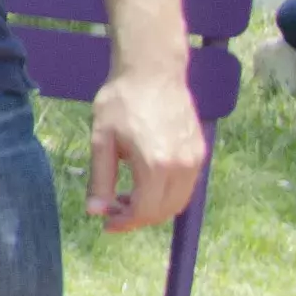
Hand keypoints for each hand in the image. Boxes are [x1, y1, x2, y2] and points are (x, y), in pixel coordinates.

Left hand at [87, 67, 208, 229]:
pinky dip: (167, 194)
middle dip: (138, 218)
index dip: (124, 223)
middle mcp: (182, 166)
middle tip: (112, 210)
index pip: (145, 211)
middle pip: (164, 211)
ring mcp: (195, 159)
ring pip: (179, 201)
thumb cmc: (121, 101)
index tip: (106, 224)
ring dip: (154, 208)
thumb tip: (95, 211)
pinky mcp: (200, 151)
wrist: (152, 72)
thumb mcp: (101, 141)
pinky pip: (186, 186)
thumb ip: (100, 179)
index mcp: (156, 165)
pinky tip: (144, 183)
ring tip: (125, 197)